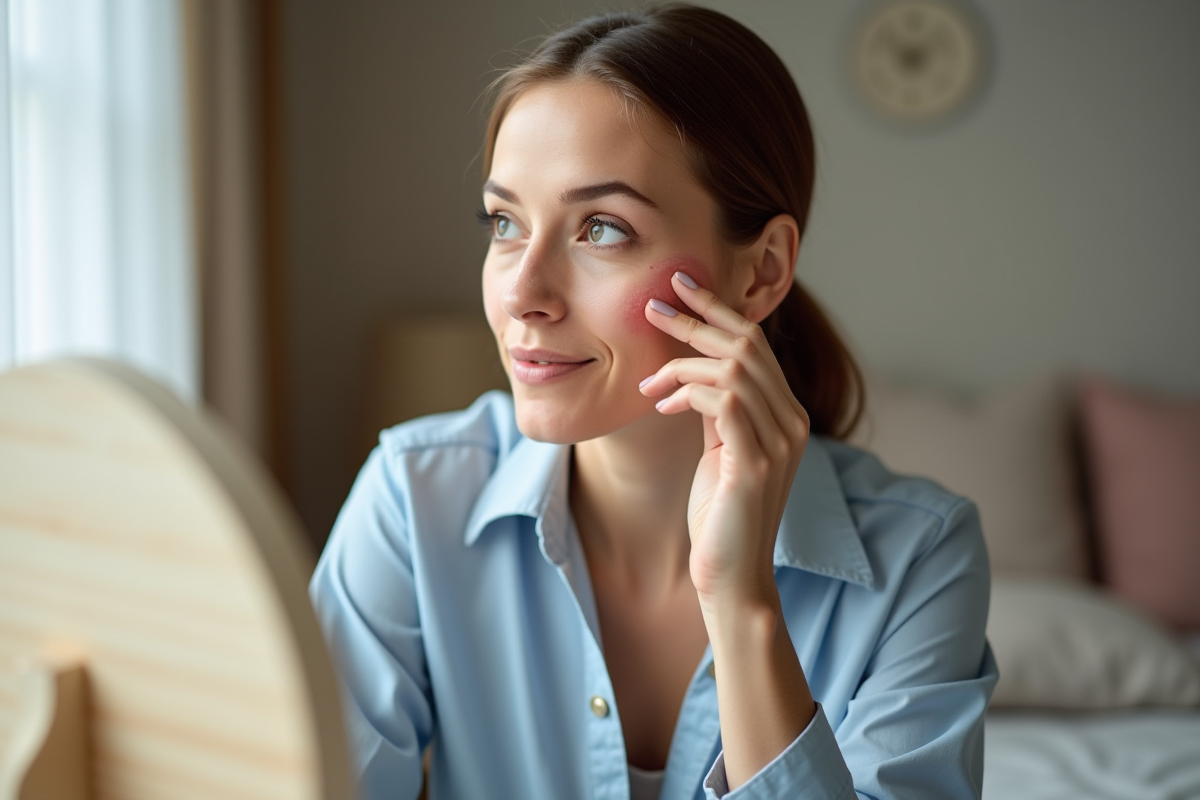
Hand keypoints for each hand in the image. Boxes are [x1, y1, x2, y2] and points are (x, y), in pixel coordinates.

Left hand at [639, 271, 810, 610]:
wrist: (732, 577)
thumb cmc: (720, 517)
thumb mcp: (720, 450)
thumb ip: (717, 411)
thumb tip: (692, 371)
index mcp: (786, 414)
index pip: (756, 343)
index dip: (718, 309)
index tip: (681, 286)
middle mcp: (792, 420)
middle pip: (747, 343)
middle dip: (696, 318)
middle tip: (652, 305)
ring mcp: (780, 440)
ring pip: (733, 367)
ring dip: (681, 363)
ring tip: (647, 382)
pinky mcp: (757, 461)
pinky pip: (724, 400)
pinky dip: (686, 392)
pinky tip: (660, 405)